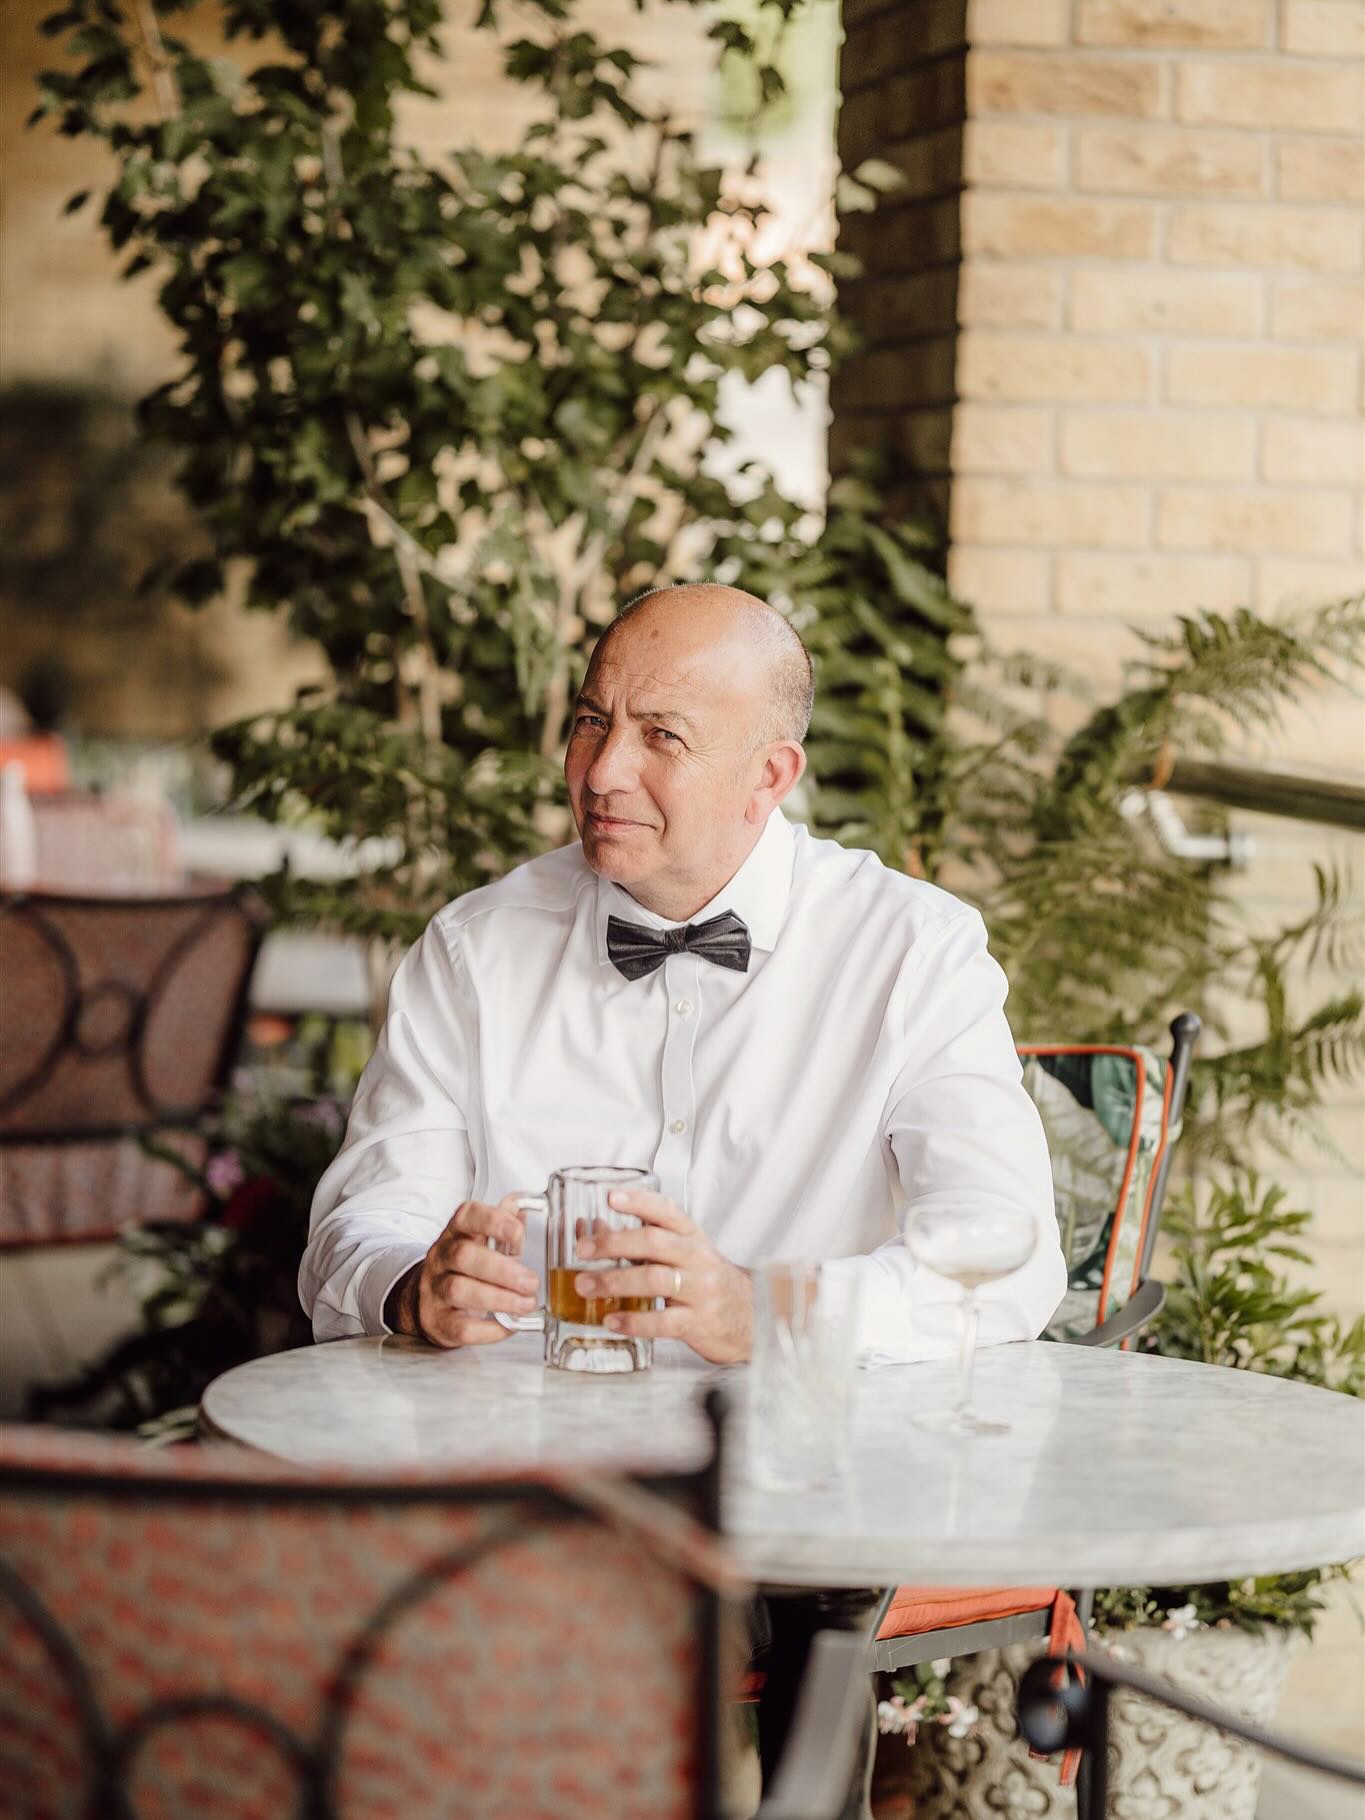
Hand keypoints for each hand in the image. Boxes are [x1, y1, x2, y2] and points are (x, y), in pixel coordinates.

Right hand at [388, 1194, 538, 1347]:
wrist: (425, 1300)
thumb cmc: (464, 1268)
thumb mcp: (480, 1240)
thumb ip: (502, 1223)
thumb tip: (522, 1205)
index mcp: (456, 1232)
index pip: (467, 1216)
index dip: (494, 1221)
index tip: (518, 1234)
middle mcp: (441, 1258)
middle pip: (463, 1256)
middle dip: (502, 1269)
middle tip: (531, 1282)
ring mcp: (435, 1290)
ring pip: (460, 1290)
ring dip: (499, 1298)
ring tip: (526, 1304)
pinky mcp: (438, 1322)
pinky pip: (461, 1327)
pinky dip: (490, 1329)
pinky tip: (509, 1325)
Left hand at [575, 1188, 752, 1364]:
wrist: (752, 1317)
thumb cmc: (709, 1282)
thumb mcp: (686, 1254)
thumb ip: (648, 1243)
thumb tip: (598, 1232)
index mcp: (692, 1237)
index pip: (667, 1211)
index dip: (639, 1202)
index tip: (612, 1197)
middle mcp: (697, 1259)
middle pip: (654, 1242)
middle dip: (613, 1243)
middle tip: (582, 1249)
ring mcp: (700, 1291)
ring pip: (655, 1279)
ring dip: (614, 1281)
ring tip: (585, 1285)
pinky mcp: (698, 1322)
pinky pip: (663, 1321)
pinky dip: (634, 1321)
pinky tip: (612, 1320)